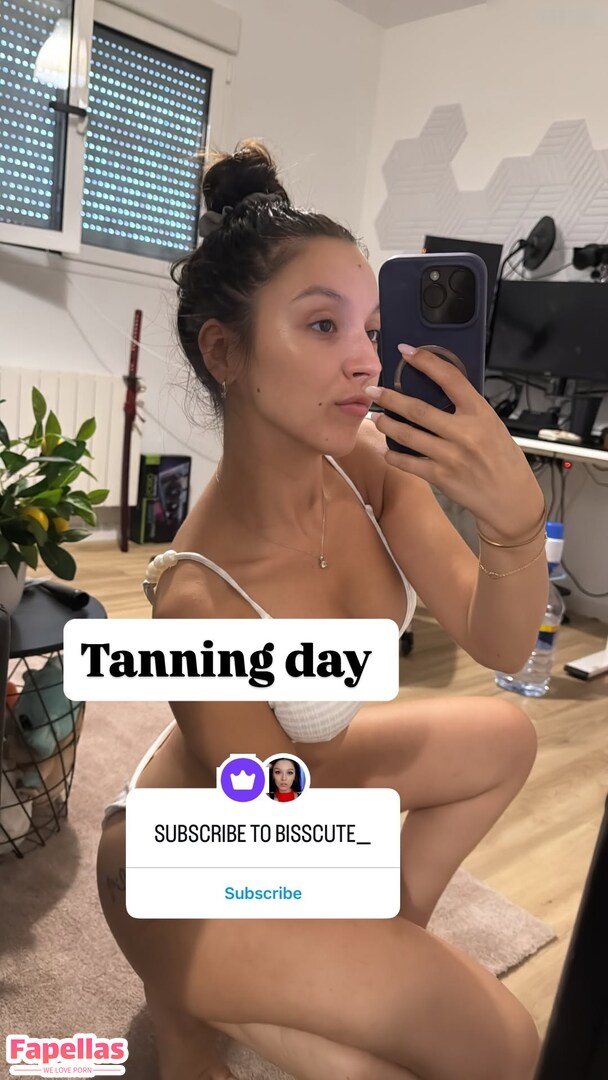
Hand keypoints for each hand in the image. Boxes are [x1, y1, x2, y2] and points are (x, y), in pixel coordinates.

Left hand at [369, 345, 545, 541]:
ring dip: (386, 425)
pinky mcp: (441, 477)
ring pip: (407, 435)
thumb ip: (466, 409)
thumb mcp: (491, 424)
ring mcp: (451, 456)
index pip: (450, 378)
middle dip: (389, 398)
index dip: (426, 362)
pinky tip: (388, 450)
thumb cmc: (502, 457)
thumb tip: (436, 390)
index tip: (406, 352)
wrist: (511, 497)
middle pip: (417, 409)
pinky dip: (393, 456)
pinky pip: (408, 463)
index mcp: (480, 412)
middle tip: (373, 391)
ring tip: (377, 418)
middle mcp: (465, 432)